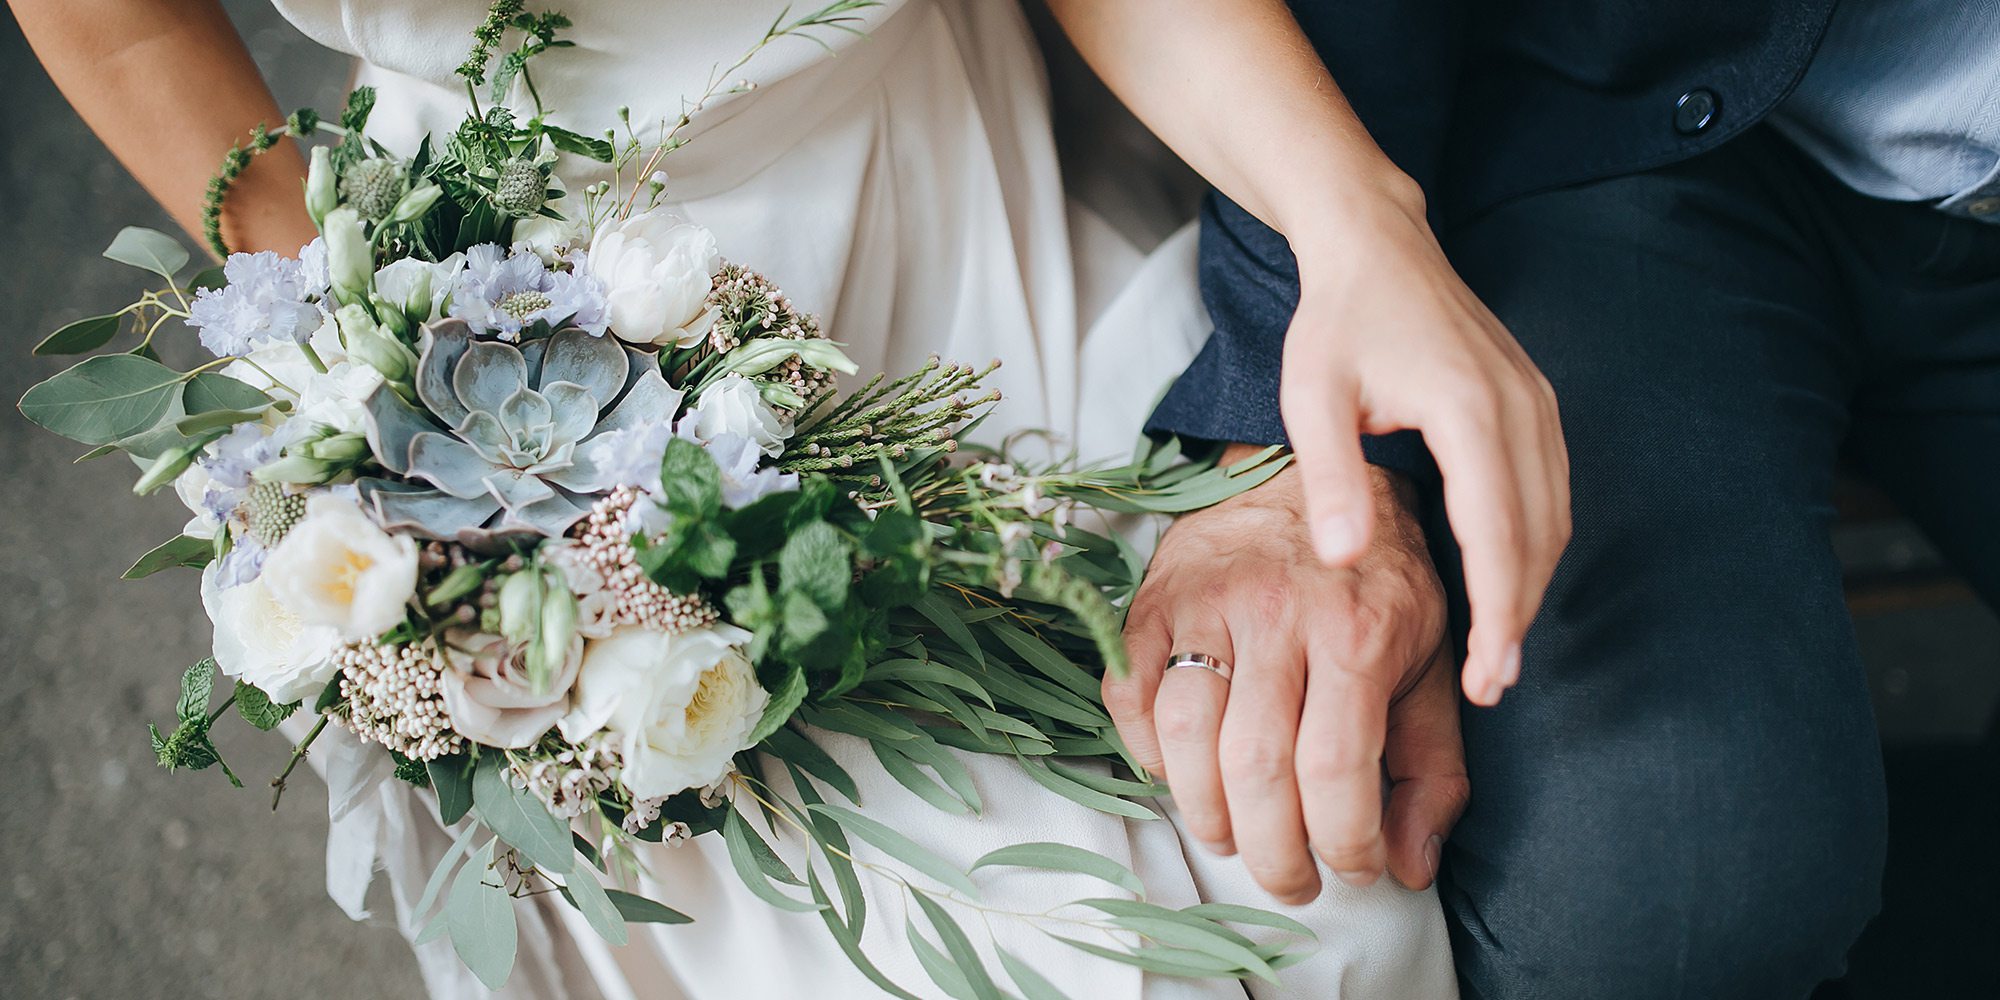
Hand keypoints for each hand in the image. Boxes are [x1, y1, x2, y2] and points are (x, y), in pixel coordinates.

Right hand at [1110, 459, 1468, 899]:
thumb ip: (1431, 766)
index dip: (1344, 843)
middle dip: (1272, 853)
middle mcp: (1277, 613)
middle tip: (1290, 880)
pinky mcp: (1152, 598)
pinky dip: (1146, 752)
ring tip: (1233, 836)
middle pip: (1256, 769)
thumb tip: (1412, 865)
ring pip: (1185, 738)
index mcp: (1358, 630)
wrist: (1314, 471)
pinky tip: (1181, 772)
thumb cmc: (1376, 580)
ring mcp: (1205, 603)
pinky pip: (1128, 695)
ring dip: (1206, 813)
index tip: (1356, 869)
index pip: (1337, 770)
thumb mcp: (1430, 661)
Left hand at [1283, 188, 1569, 705]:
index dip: (1498, 610)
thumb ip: (1331, 476)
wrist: (1378, 245)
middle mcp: (1520, 406)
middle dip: (1519, 616)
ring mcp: (1537, 402)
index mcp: (1468, 407)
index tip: (1487, 674)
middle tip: (1491, 684)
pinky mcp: (1535, 403)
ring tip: (1499, 651)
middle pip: (1538, 535)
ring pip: (1554, 517)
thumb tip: (1343, 559)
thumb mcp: (1311, 396)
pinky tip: (1507, 583)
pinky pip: (1550, 490)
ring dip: (1532, 586)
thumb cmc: (1336, 321)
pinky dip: (1535, 545)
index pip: (1497, 531)